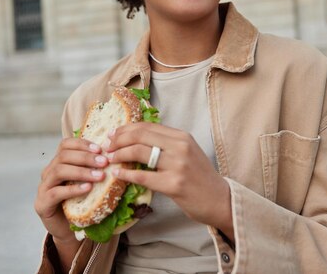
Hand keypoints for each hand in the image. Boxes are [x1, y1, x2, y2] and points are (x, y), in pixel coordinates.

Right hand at [34, 137, 108, 242]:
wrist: (66, 229)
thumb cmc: (79, 203)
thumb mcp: (86, 182)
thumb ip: (93, 169)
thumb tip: (115, 156)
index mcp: (58, 163)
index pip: (66, 144)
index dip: (82, 144)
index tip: (100, 149)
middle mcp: (48, 172)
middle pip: (64, 156)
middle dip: (86, 157)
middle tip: (104, 163)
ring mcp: (44, 187)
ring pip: (59, 171)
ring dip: (82, 172)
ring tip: (99, 176)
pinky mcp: (43, 203)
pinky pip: (57, 192)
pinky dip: (73, 189)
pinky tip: (87, 188)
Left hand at [104, 122, 232, 237]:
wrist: (219, 199)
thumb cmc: (200, 177)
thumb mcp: (187, 152)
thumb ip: (166, 144)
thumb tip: (136, 139)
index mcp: (182, 136)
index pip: (147, 126)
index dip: (126, 129)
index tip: (112, 134)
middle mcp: (180, 146)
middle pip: (140, 135)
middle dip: (119, 139)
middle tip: (107, 146)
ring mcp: (177, 165)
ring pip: (139, 152)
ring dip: (119, 155)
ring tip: (110, 159)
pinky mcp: (174, 184)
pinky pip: (143, 177)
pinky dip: (126, 174)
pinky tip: (117, 175)